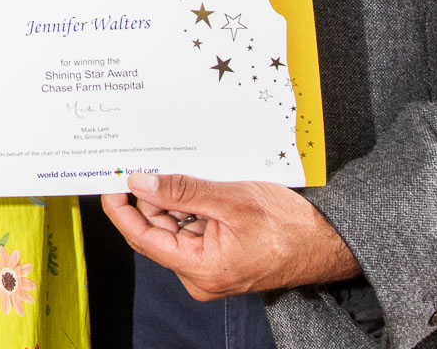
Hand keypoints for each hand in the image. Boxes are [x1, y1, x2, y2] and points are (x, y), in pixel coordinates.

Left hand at [102, 173, 360, 299]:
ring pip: (173, 225)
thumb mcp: (231, 200)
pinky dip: (190, 205)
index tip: (108, 181)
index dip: (120, 208)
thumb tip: (140, 182)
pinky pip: (191, 227)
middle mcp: (199, 274)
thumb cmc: (289, 226)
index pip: (142, 237)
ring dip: (176, 198)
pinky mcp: (218, 255)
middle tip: (149, 161)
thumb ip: (182, 191)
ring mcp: (208, 266)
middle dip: (154, 196)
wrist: (328, 241)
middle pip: (156, 228)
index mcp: (200, 269)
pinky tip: (200, 185)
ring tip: (191, 173)